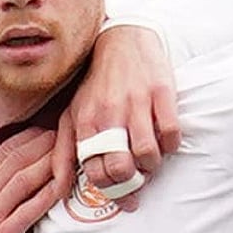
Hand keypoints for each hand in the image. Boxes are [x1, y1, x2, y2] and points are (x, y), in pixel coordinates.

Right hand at [0, 129, 64, 232]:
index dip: (22, 140)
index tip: (37, 131)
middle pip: (18, 161)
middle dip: (42, 144)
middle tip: (62, 131)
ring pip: (27, 180)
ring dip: (49, 162)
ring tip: (67, 148)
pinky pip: (30, 211)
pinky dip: (48, 196)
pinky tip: (62, 185)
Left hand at [62, 25, 180, 190]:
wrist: (121, 39)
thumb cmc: (95, 84)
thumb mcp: (71, 114)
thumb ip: (63, 152)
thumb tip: (61, 189)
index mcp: (85, 122)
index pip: (96, 173)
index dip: (112, 190)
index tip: (123, 193)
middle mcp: (108, 114)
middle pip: (122, 169)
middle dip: (133, 183)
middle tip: (140, 179)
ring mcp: (136, 103)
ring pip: (148, 155)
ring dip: (153, 165)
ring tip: (151, 159)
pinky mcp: (161, 93)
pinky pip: (171, 133)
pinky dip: (171, 145)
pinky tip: (165, 140)